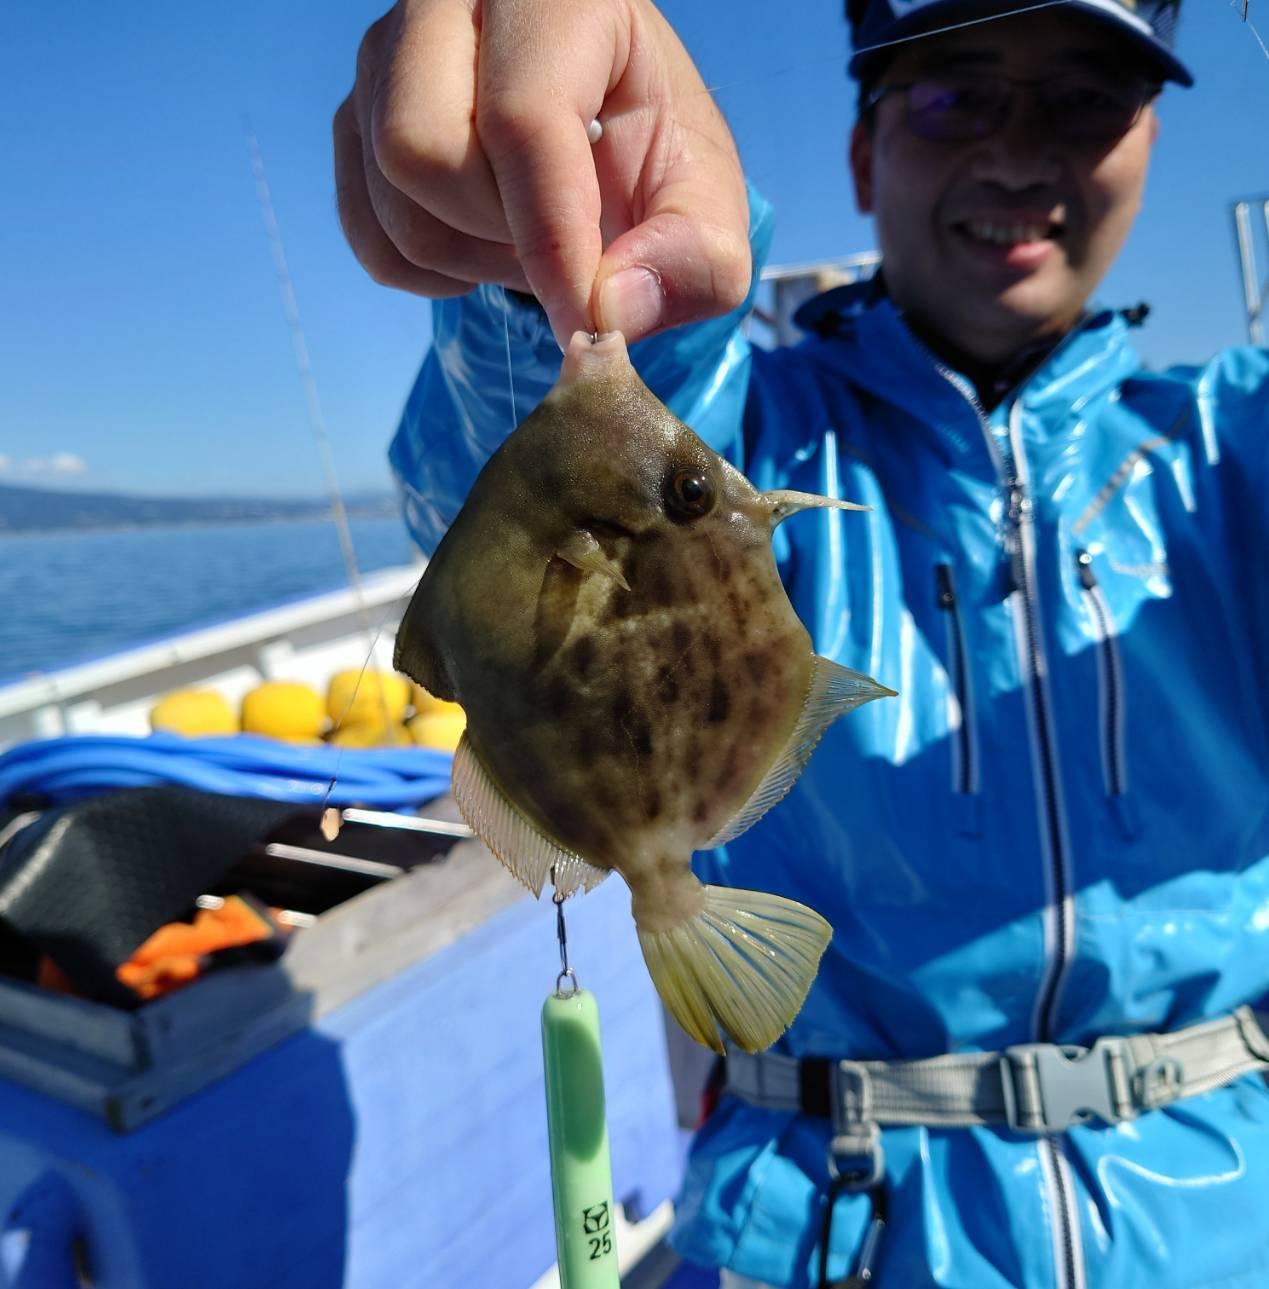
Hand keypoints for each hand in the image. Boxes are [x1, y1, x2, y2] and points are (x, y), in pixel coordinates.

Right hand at [334, 0, 750, 345]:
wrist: (598, 139)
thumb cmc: (651, 159)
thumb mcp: (705, 205)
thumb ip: (693, 258)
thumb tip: (612, 313)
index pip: (523, 118)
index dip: (552, 240)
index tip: (586, 318)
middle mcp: (448, 4)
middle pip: (422, 149)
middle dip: (500, 236)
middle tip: (563, 248)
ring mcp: (386, 59)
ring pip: (389, 193)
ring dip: (469, 258)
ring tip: (530, 241)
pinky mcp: (355, 120)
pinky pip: (368, 233)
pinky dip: (429, 272)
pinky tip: (484, 247)